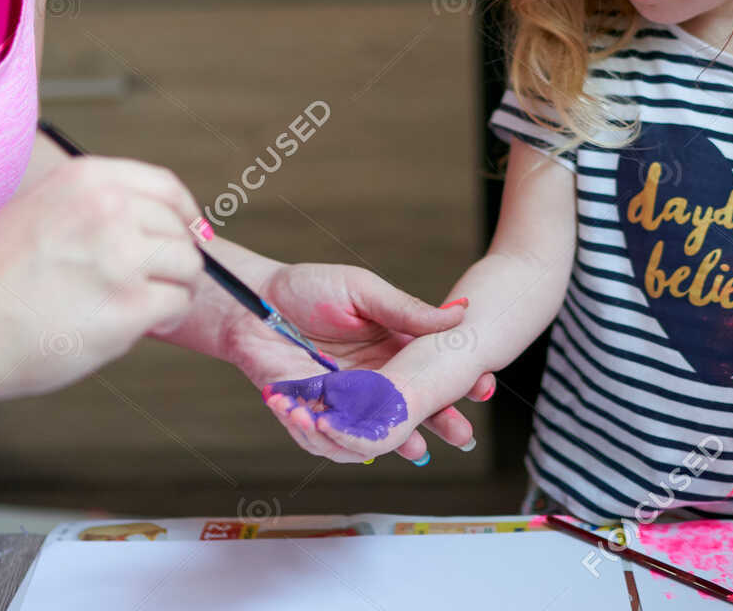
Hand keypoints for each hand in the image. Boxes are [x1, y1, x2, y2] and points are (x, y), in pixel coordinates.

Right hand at [0, 157, 202, 404]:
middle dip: (173, 260)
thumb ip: (93, 206)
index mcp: (87, 178)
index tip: (190, 234)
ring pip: (187, 267)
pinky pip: (177, 304)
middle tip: (149, 285)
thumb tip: (151, 222)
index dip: (185, 215)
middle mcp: (109, 207)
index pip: (166, 187)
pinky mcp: (130, 304)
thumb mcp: (38, 208)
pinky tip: (137, 326)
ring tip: (140, 307)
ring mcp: (122, 255)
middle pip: (180, 231)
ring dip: (173, 290)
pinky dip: (166, 318)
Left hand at [223, 266, 493, 462]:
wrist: (251, 302)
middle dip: (439, 424)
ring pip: (372, 436)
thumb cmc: (307, 288)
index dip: (457, 384)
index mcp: (392, 349)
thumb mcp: (364, 291)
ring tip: (410, 443)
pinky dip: (326, 437)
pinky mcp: (309, 414)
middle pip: (411, 411)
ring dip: (388, 440)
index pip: (431, 373)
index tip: (481, 388)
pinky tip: (321, 423)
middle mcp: (372, 380)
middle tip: (462, 434)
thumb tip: (459, 316)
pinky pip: (325, 440)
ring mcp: (342, 402)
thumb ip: (407, 311)